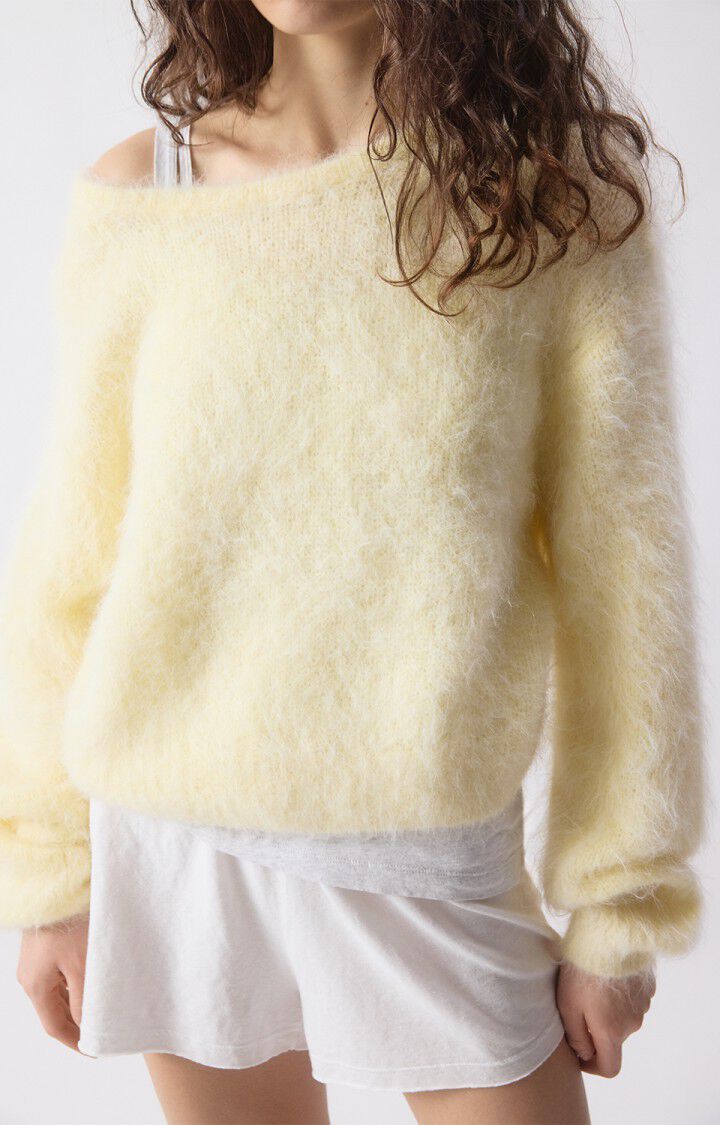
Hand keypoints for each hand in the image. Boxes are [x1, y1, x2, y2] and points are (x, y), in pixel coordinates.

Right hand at [16, 911, 89, 1051]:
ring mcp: (35, 961)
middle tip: (101, 1033)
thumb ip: (84, 1001)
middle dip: (76, 1024)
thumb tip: (86, 1027)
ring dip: (76, 1002)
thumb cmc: (71, 923)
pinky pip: (58, 974)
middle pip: (54, 1010)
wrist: (59, 884)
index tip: (94, 1051)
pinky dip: (74, 984)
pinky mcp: (44, 946)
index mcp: (36, 986)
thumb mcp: (83, 967)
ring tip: (101, 1009)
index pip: (55, 1026)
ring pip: (58, 992)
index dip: (75, 1042)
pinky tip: (92, 981)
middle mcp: (30, 976)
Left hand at [556, 959, 655, 1077]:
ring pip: (623, 1019)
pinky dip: (618, 997)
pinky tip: (605, 976)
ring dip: (608, 1011)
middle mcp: (633, 1023)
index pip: (610, 1068)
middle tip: (577, 1007)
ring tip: (589, 986)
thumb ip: (576, 1037)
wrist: (608, 933)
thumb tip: (584, 1054)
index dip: (592, 1065)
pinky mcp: (647, 987)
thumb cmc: (582, 969)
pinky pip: (631, 1001)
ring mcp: (643, 1004)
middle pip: (614, 1040)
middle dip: (596, 1032)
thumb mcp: (567, 1004)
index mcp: (612, 1032)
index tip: (578, 1052)